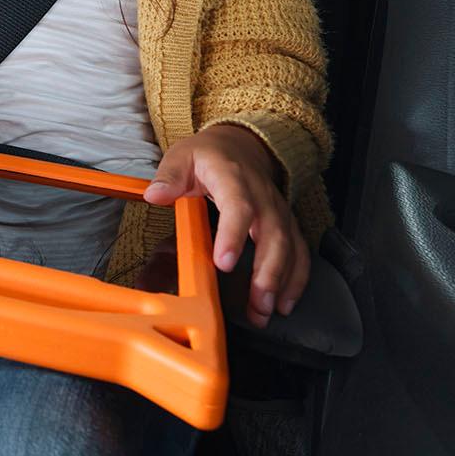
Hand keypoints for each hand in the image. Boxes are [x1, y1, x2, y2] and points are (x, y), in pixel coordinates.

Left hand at [144, 124, 308, 328]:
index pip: (239, 206)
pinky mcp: (286, 224)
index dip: (234, 235)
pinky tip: (283, 303)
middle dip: (267, 271)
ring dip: (282, 281)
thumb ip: (168, 176)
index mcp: (234, 177)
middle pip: (273, 234)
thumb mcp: (181, 156)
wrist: (241, 145)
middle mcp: (263, 195)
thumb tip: (155, 194)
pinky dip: (296, 279)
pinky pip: (299, 252)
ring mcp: (278, 210)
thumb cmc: (208, 155)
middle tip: (255, 302)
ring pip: (290, 247)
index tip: (224, 262)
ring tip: (266, 310)